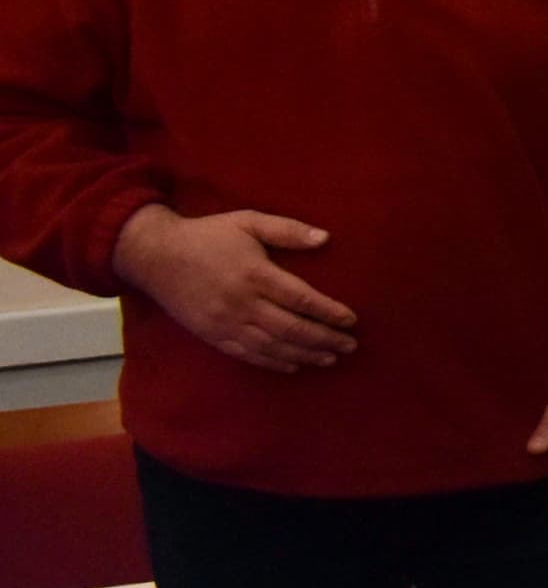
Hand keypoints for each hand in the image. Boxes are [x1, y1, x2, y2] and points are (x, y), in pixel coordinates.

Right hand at [110, 205, 358, 372]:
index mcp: (255, 275)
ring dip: (304, 355)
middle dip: (324, 339)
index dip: (329, 312)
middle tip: (350, 346)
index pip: (301, 299)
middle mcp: (242, 303)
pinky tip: (293, 366)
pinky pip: (246, 354)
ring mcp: (225, 322)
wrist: (155, 256)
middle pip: (291, 328)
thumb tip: (326, 238)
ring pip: (272, 346)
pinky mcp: (212, 335)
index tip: (352, 320)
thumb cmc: (208, 236)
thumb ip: (287, 230)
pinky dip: (273, 363)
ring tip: (330, 359)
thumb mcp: (248, 221)